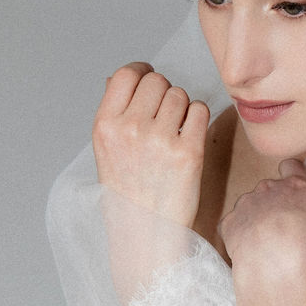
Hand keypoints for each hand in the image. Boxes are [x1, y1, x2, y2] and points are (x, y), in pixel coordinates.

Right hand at [92, 63, 208, 226]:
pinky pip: (200, 110)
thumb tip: (119, 77)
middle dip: (164, 93)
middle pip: (157, 81)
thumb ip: (114, 113)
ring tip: (175, 132)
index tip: (148, 78)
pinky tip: (189, 137)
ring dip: (182, 108)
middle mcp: (130, 128)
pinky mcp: (189, 152)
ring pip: (180, 95)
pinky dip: (198, 120)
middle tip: (164, 115)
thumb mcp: (107, 151)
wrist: (147, 233)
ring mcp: (160, 139)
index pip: (125, 75)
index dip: (141, 72)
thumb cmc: (128, 193)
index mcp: (104, 126)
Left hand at [220, 159, 305, 284]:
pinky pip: (234, 222)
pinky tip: (251, 249)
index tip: (297, 191)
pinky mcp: (229, 221)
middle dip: (276, 202)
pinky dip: (241, 231)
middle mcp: (269, 188)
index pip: (293, 166)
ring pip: (251, 203)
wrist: (274, 267)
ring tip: (266, 241)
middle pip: (271, 187)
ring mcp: (246, 203)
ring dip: (257, 216)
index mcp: (297, 187)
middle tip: (285, 225)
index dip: (294, 175)